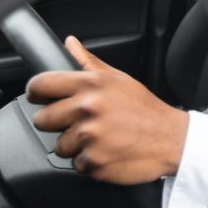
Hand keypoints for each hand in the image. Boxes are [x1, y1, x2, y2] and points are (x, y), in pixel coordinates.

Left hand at [26, 36, 188, 184]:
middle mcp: (88, 108)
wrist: (171, 138)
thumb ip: (89, 62)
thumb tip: (70, 43)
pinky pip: (75, 164)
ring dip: (75, 145)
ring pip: (58, 145)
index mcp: (91, 84)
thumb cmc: (145, 109)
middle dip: (57, 122)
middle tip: (80, 121)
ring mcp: (89, 136)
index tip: (39, 98)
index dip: (36, 92)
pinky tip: (107, 151)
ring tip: (99, 137)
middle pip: (42, 119)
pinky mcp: (93, 161)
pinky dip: (89, 161)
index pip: (41, 84)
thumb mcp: (120, 79)